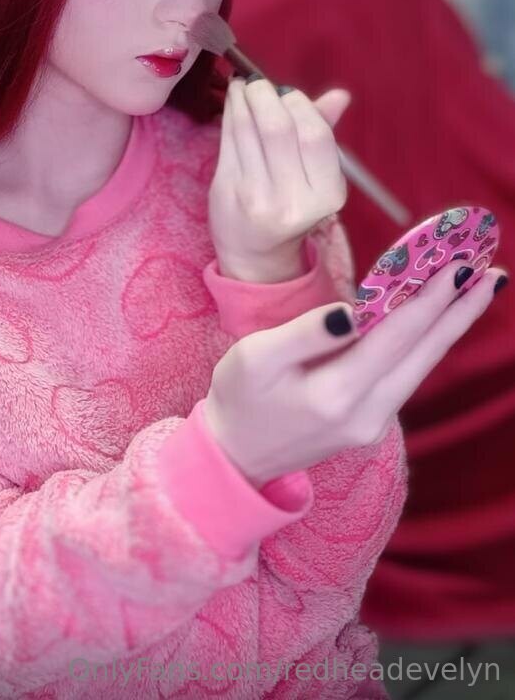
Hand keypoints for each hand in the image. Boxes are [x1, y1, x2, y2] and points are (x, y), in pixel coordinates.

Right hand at [203, 260, 505, 487]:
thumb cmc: (238, 398)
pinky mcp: (369, 425)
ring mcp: (372, 425)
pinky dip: (425, 345)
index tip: (459, 267)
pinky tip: (433, 324)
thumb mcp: (256, 357)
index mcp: (337, 394)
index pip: (396, 337)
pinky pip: (406, 378)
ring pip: (421, 368)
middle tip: (493, 275)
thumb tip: (352, 312)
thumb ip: (306, 333)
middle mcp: (366, 414)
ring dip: (449, 328)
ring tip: (476, 293)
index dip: (430, 300)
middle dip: (460, 312)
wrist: (233, 456)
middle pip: (424, 355)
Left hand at [208, 76, 351, 280]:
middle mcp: (292, 199)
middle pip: (278, 130)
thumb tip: (339, 95)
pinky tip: (233, 101)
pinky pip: (227, 141)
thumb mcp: (318, 177)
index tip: (286, 92)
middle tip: (258, 82)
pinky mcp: (226, 191)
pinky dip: (229, 113)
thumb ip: (324, 132)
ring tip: (243, 85)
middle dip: (266, 96)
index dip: (299, 105)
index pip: (314, 136)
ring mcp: (255, 197)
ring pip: (247, 131)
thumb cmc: (291, 206)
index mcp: (326, 194)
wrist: (256, 253)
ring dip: (243, 99)